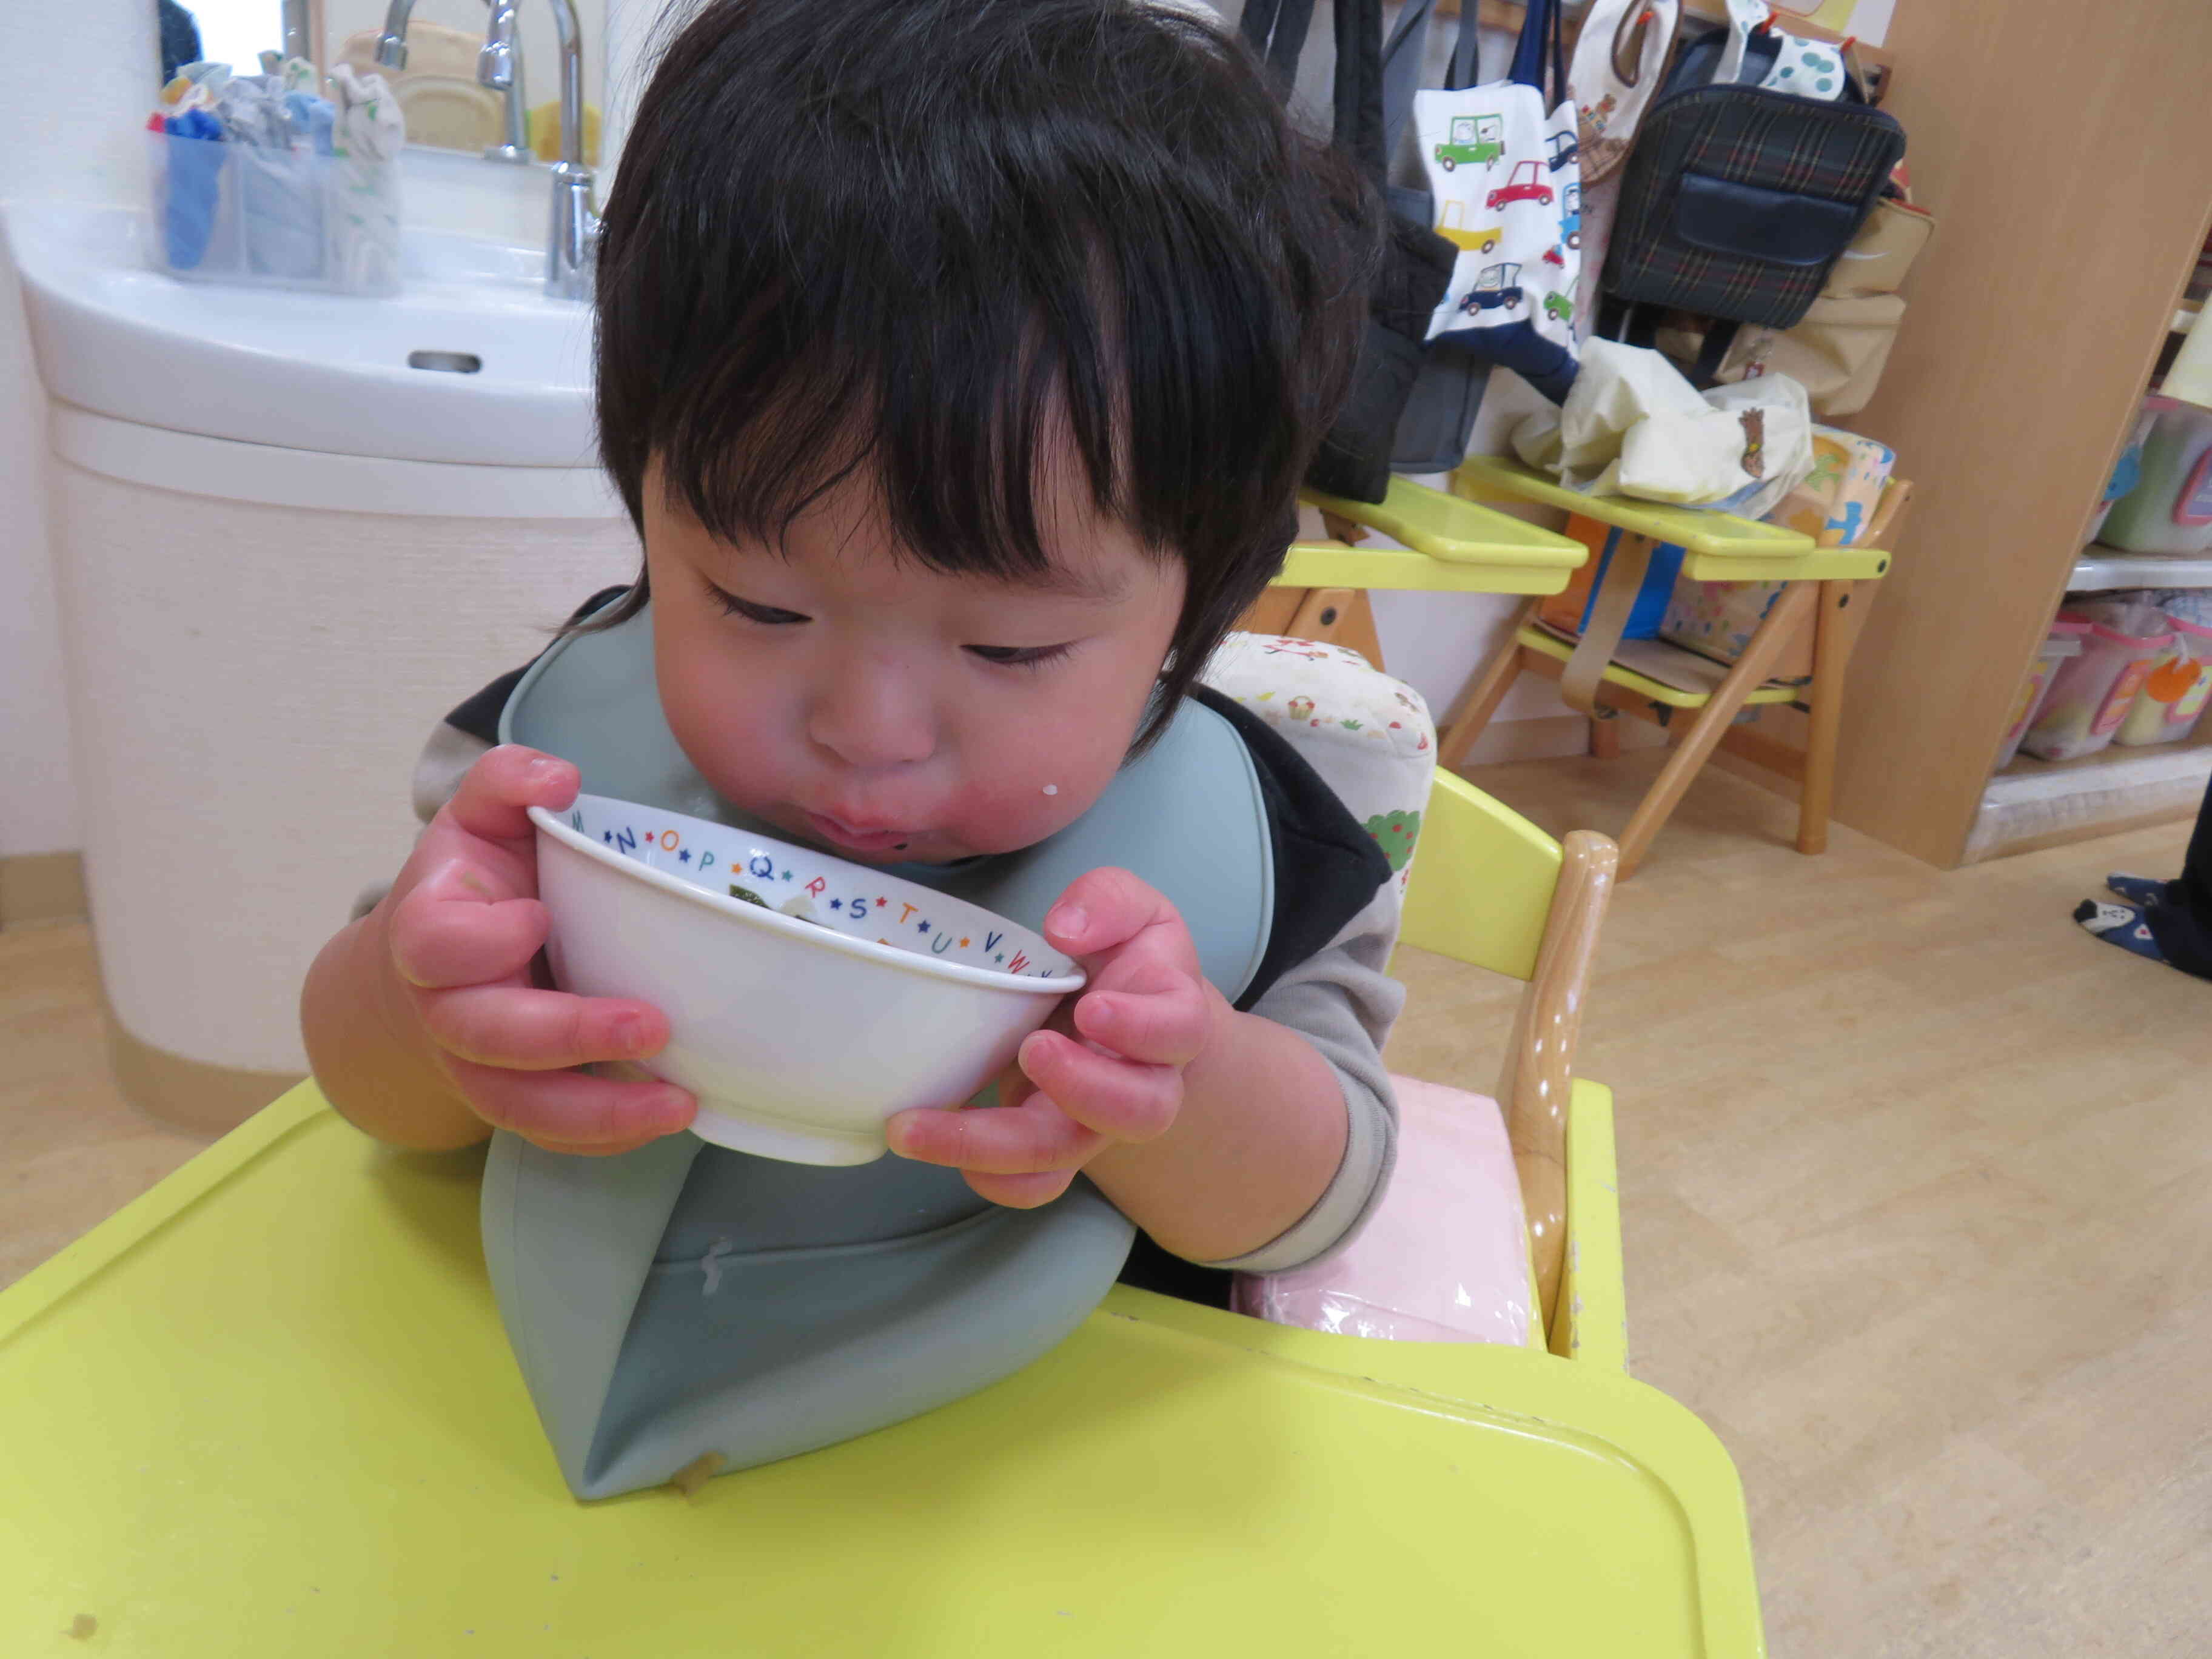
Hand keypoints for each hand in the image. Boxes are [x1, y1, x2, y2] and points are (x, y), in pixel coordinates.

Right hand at [376, 744, 695, 1154]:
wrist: (429, 971)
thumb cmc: (472, 885)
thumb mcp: (480, 818)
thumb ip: (506, 779)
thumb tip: (560, 777)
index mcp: (428, 933)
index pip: (434, 945)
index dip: (484, 940)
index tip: (539, 915)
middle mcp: (444, 1009)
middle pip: (488, 1037)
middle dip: (568, 1037)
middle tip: (651, 1025)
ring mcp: (476, 1065)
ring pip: (521, 1107)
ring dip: (600, 1112)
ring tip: (679, 1104)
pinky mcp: (514, 1099)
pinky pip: (551, 1133)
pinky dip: (606, 1134)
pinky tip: (667, 1116)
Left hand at [885, 868, 1218, 1206]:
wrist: (1127, 1016)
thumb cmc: (1126, 958)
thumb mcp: (1132, 908)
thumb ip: (1108, 900)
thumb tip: (1065, 929)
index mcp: (1169, 1016)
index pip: (1177, 1029)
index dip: (1141, 1028)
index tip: (1093, 1007)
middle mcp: (1142, 1081)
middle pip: (1137, 1112)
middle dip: (1084, 1089)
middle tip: (1032, 1050)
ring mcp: (1095, 1121)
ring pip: (1068, 1153)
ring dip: (997, 1145)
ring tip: (921, 1124)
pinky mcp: (1053, 1142)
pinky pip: (1035, 1185)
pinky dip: (993, 1180)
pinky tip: (939, 1150)